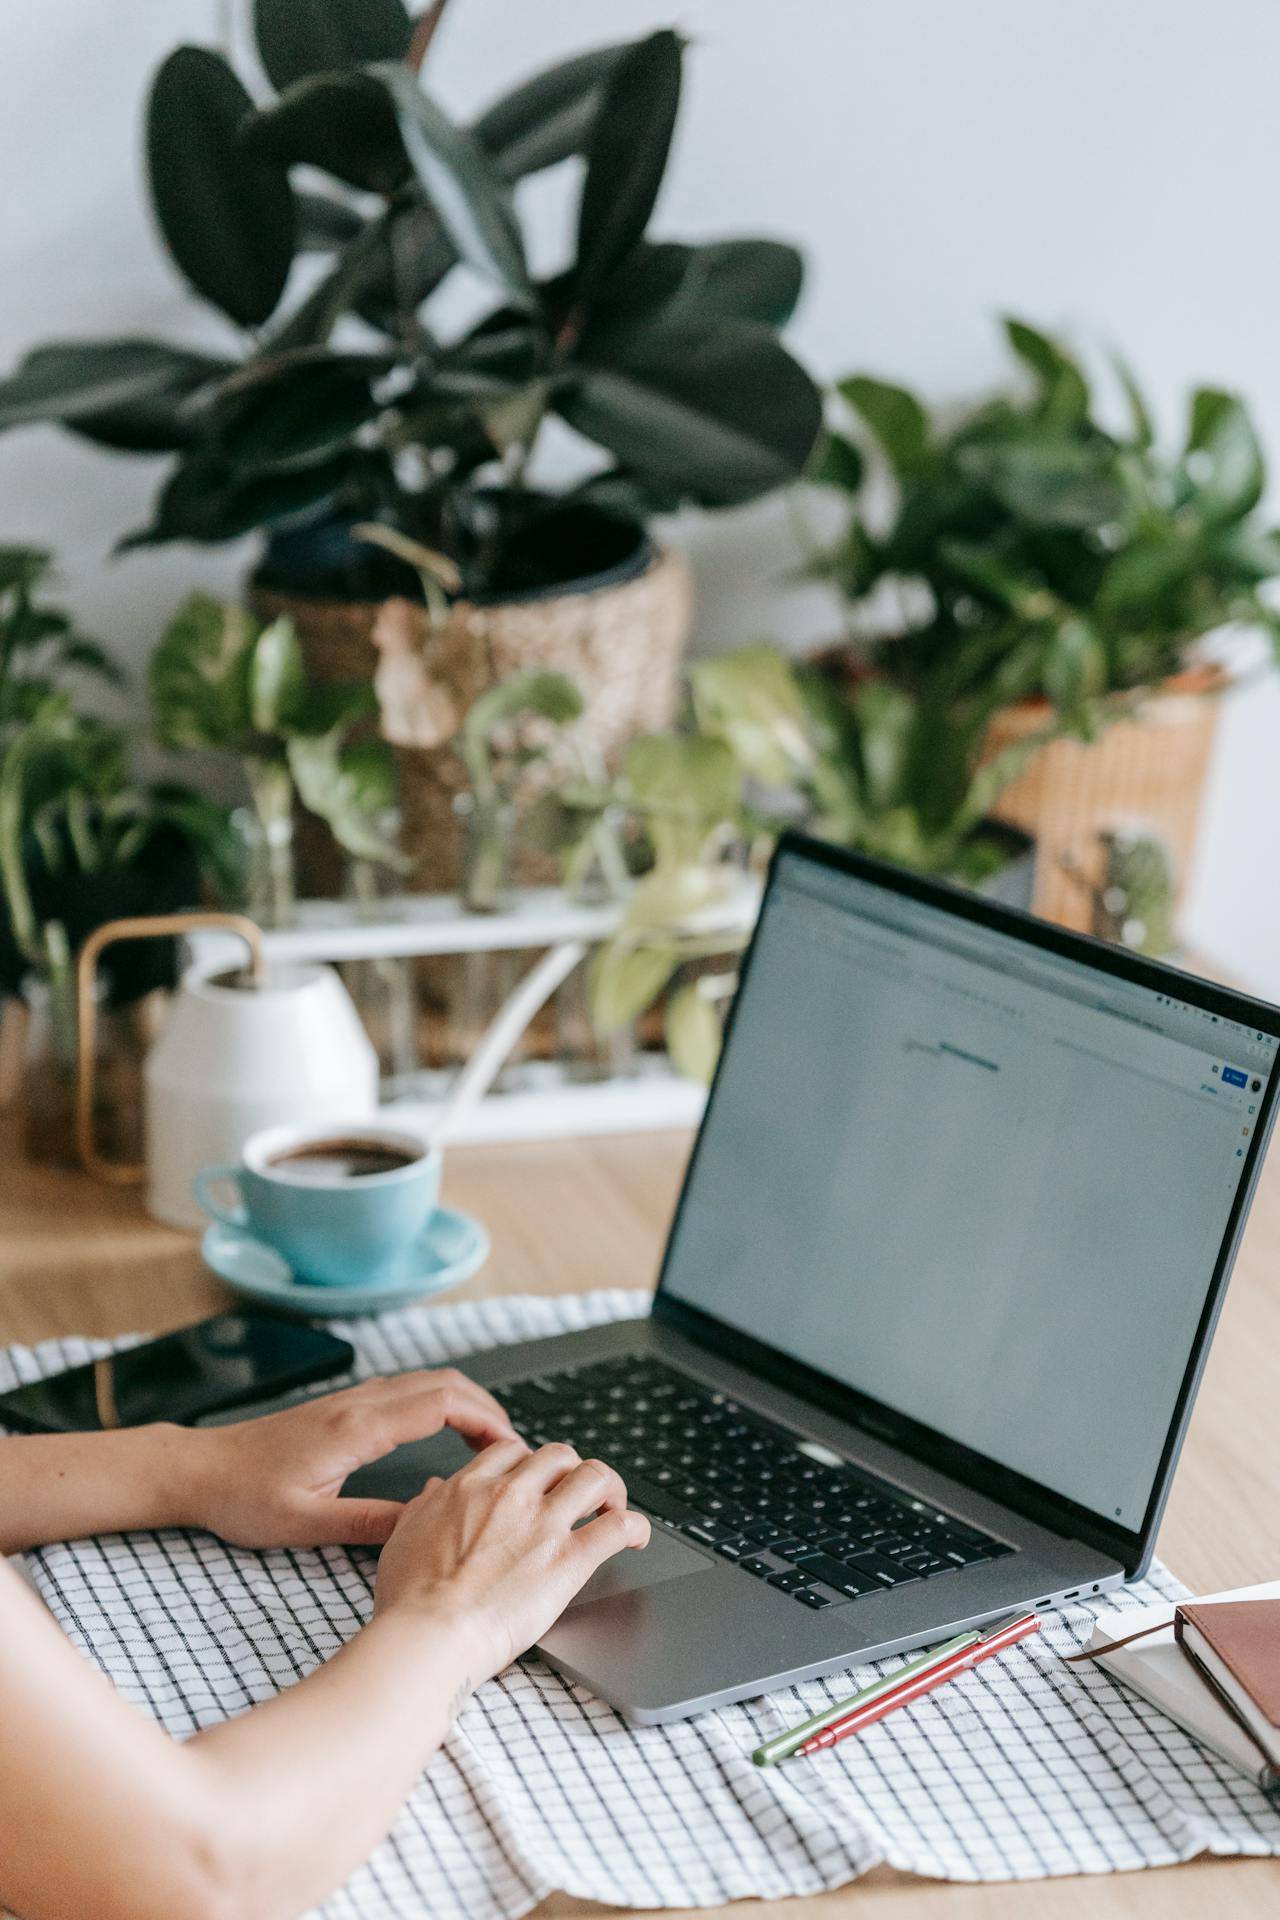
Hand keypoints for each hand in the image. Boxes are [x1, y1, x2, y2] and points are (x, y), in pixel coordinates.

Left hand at [183, 1370, 516, 1548]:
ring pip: (427, 1382)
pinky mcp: (344, 1407)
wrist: (200, 1469)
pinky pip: (408, 1391)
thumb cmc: (243, 1498)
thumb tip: (427, 1524)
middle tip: (513, 1449)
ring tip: (491, 1445)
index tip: (512, 1448)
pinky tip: (446, 1434)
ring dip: (467, 1404)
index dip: (486, 1420)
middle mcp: (359, 1403)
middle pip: (444, 1382)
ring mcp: (352, 1400)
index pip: (441, 1403)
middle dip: (488, 1408)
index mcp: (356, 1427)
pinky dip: (442, 1404)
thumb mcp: (307, 1523)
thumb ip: (371, 1523)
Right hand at [373, 1440, 651, 1678]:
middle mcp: (512, 1494)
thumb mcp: (403, 1536)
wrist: (430, 1635)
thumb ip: (424, 1506)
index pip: (513, 1451)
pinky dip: (634, 1527)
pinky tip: (635, 1536)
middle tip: (575, 1494)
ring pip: (595, 1476)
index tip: (535, 1481)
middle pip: (559, 1455)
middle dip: (571, 1470)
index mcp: (470, 1486)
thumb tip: (435, 1489)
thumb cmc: (410, 1598)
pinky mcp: (570, 1560)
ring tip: (611, 1505)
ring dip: (609, 1488)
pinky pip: (617, 1528)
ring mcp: (544, 1524)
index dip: (529, 1464)